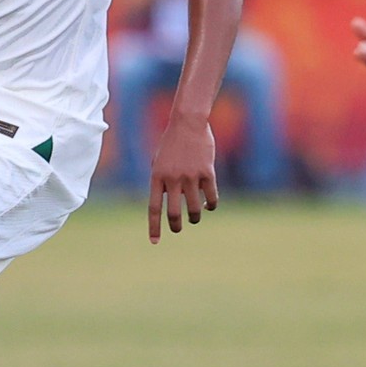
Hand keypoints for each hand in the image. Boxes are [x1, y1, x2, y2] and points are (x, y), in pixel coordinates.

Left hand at [147, 114, 217, 242]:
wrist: (188, 124)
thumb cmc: (171, 145)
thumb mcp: (158, 162)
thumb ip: (161, 182)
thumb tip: (169, 203)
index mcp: (157, 177)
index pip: (154, 208)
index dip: (154, 226)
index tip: (155, 241)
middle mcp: (173, 179)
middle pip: (174, 212)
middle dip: (175, 226)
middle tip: (177, 229)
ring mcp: (191, 176)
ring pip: (195, 209)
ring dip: (194, 217)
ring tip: (194, 218)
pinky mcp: (207, 173)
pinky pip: (211, 197)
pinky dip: (211, 205)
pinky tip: (209, 205)